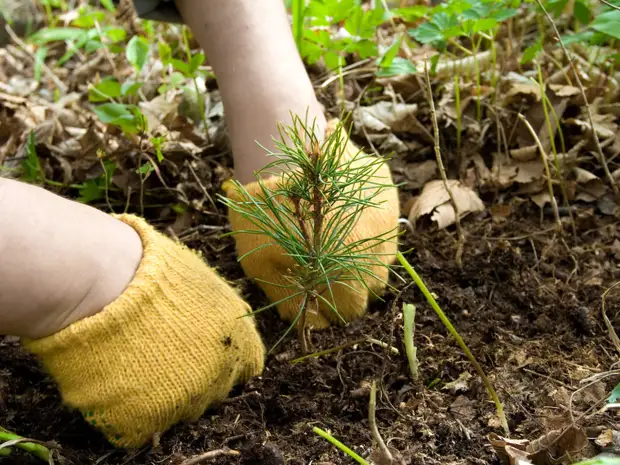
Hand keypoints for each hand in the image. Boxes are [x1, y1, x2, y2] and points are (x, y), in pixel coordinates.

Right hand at [22, 214, 264, 447]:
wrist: (106, 284)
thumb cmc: (152, 270)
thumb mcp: (200, 279)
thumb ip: (218, 308)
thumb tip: (220, 316)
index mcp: (238, 339)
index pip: (249, 366)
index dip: (227, 362)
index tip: (204, 353)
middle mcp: (220, 374)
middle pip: (215, 391)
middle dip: (194, 378)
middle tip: (161, 355)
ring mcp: (187, 399)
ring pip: (180, 409)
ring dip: (163, 393)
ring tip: (133, 362)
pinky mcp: (149, 418)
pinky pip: (142, 425)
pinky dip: (128, 411)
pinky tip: (115, 382)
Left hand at [226, 119, 399, 328]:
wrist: (276, 152)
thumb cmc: (262, 215)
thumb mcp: (261, 266)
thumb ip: (287, 301)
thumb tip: (309, 322)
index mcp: (347, 273)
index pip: (351, 310)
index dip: (331, 309)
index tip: (317, 300)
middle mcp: (377, 249)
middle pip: (373, 287)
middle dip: (350, 286)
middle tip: (325, 274)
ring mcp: (387, 219)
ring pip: (384, 257)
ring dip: (363, 257)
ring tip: (333, 243)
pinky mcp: (389, 193)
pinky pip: (385, 221)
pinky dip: (368, 225)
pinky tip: (343, 214)